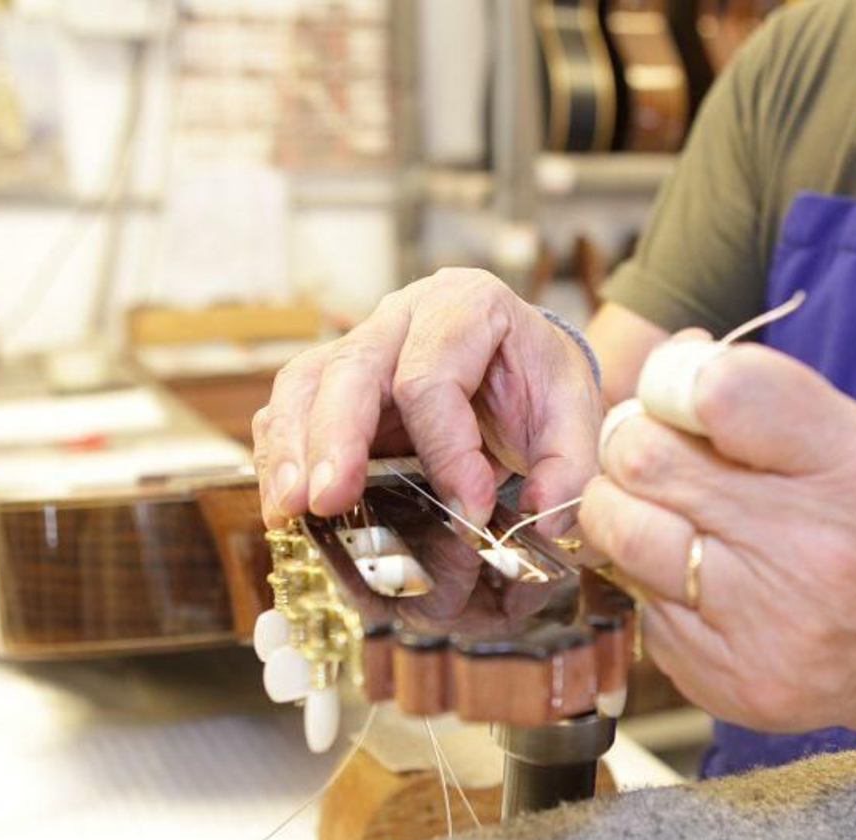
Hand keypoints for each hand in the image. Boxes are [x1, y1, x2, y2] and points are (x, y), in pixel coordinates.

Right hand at [252, 268, 602, 529]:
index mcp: (467, 305)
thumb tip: (540, 517)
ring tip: (290, 509)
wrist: (522, 363)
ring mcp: (363, 343)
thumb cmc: (539, 382)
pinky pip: (293, 407)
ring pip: (306, 382)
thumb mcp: (574, 415)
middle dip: (337, 440)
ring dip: (293, 449)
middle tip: (330, 501)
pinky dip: (282, 454)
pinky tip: (281, 503)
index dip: (446, 449)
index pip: (432, 377)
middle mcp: (404, 314)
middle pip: (352, 369)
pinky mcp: (336, 380)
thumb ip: (568, 467)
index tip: (470, 508)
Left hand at [579, 342, 855, 751]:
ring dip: (622, 508)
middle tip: (653, 451)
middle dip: (631, 441)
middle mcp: (811, 550)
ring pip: (621, 532)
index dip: (673, 380)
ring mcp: (764, 625)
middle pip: (646, 459)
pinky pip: (638, 603)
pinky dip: (651, 580)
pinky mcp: (727, 679)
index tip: (677, 393)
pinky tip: (695, 579)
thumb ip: (765, 391)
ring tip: (662, 510)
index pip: (720, 392)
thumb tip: (667, 363)